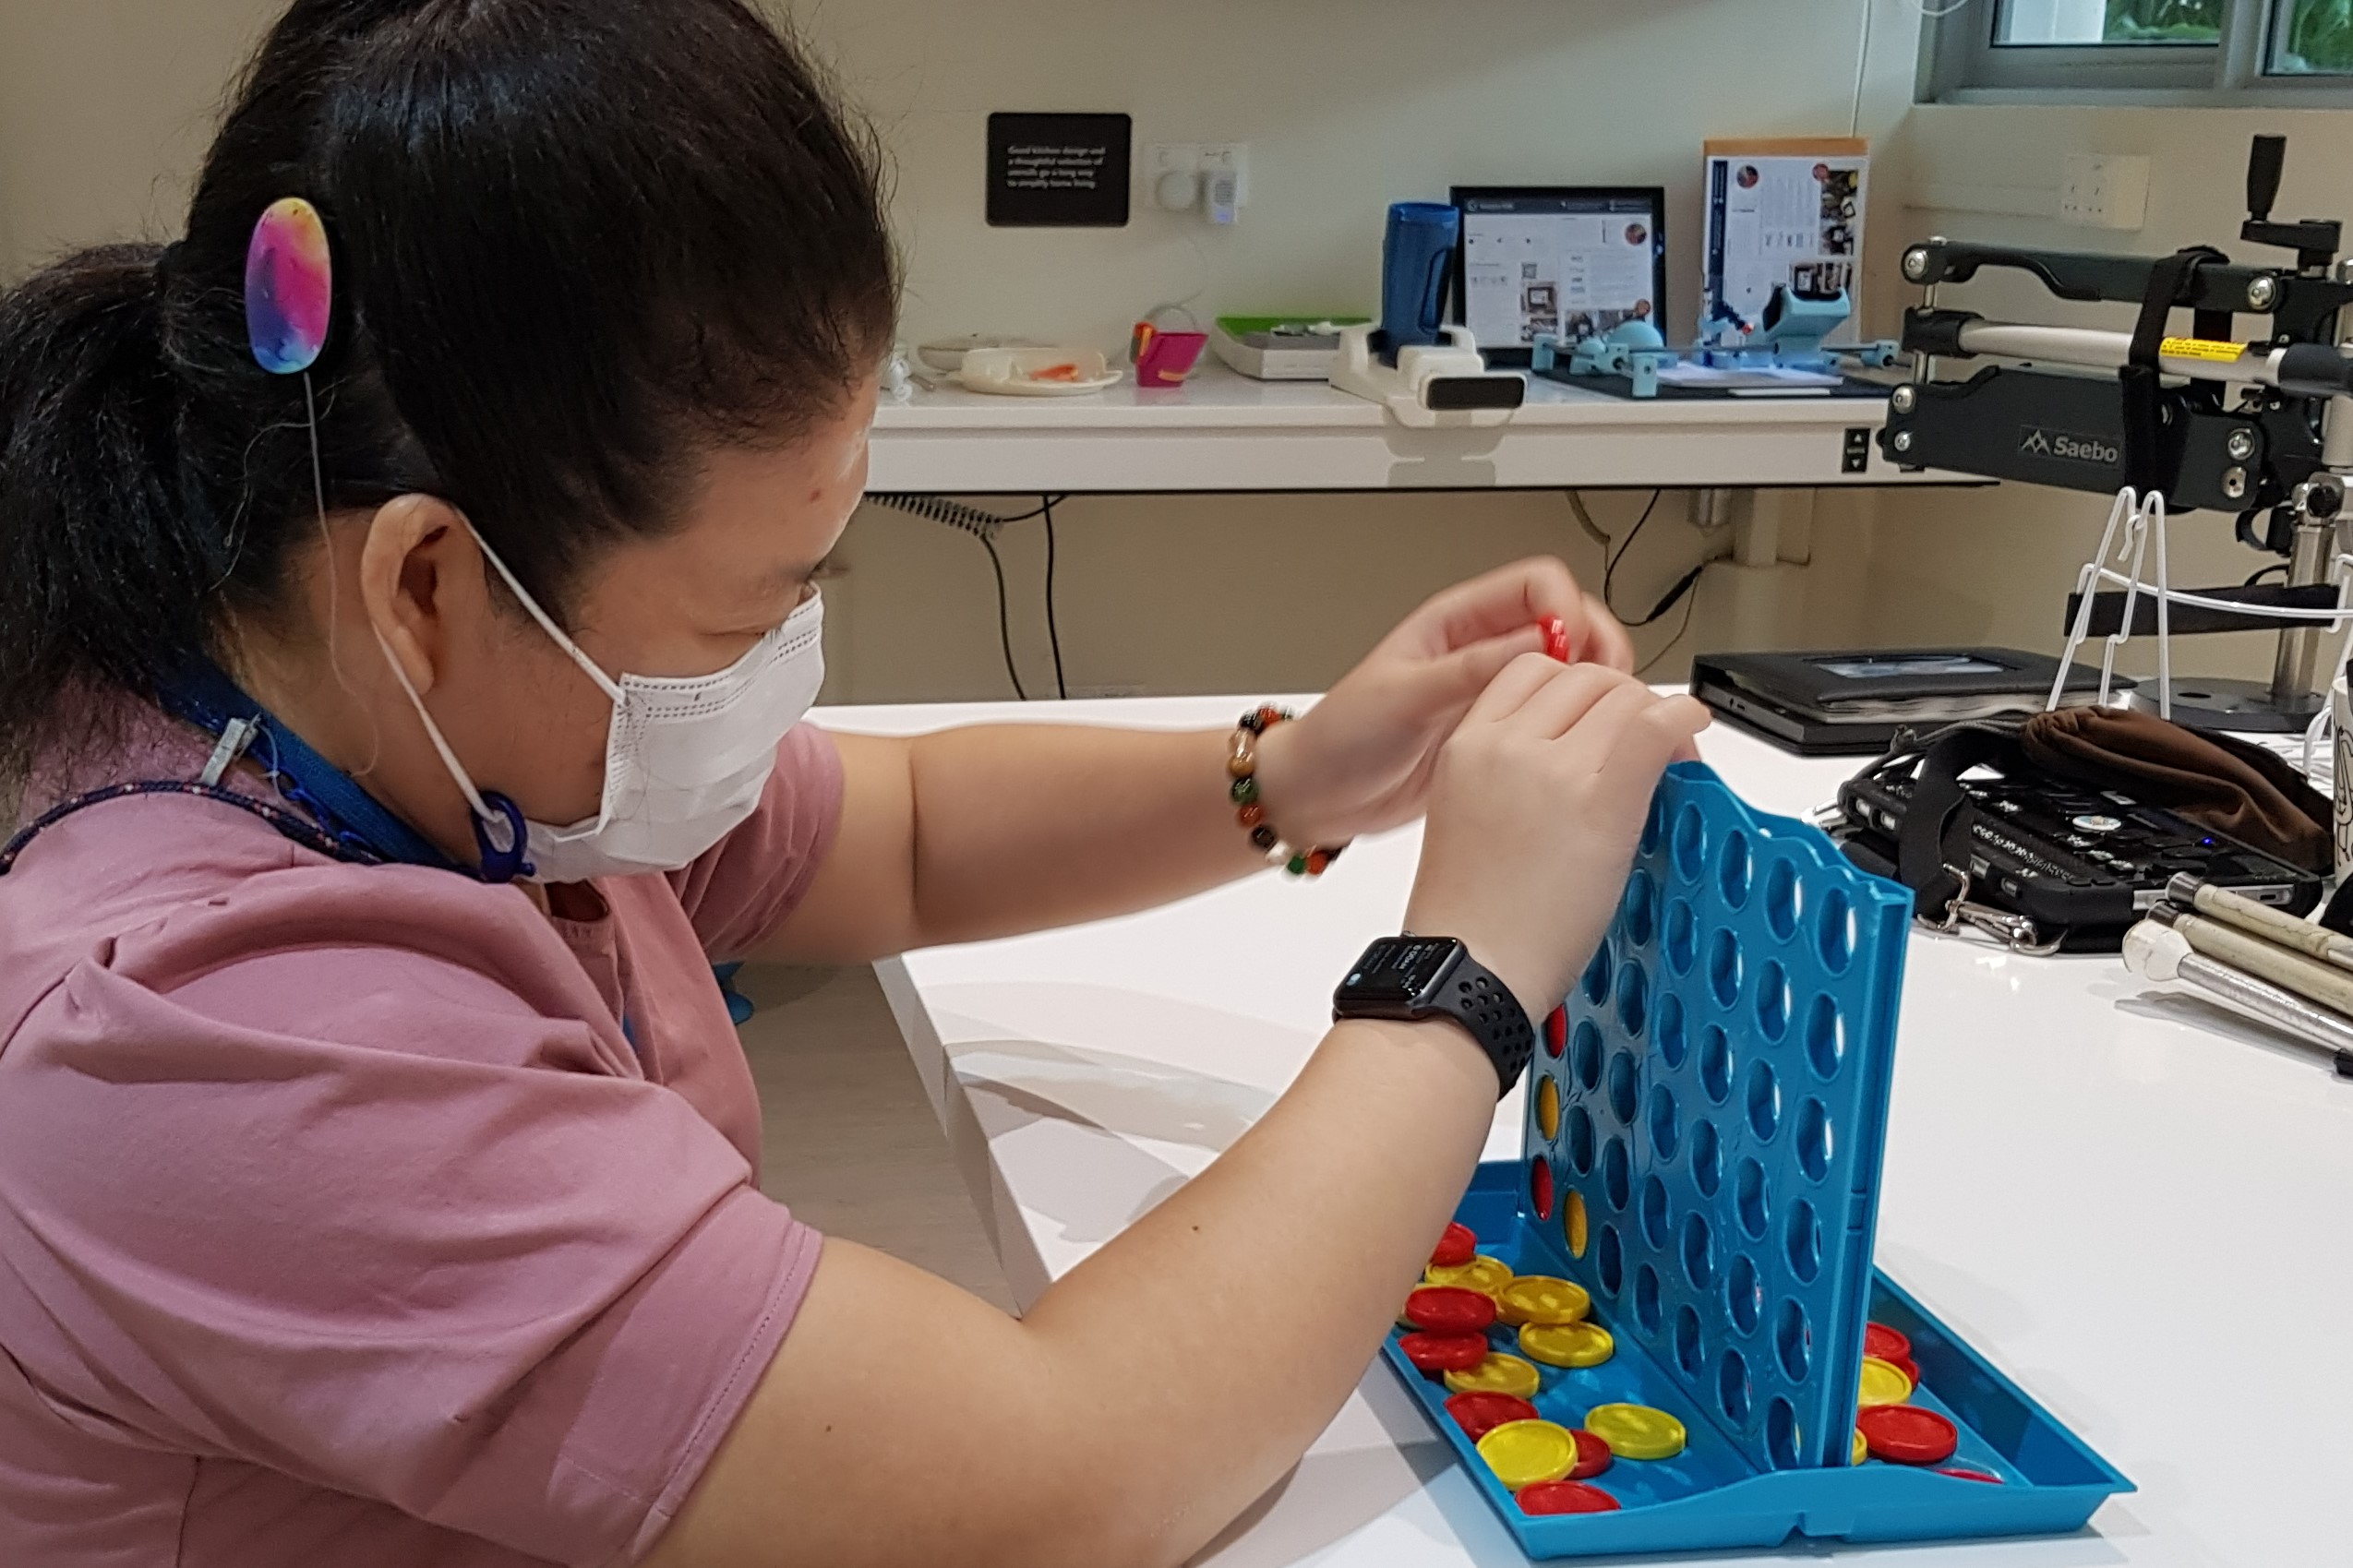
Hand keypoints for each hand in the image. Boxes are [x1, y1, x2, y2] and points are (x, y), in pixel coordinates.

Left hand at [1253, 557, 1634, 847]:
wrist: (1320, 795)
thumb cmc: (1342, 737)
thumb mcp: (1405, 695)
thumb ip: (1471, 669)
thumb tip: (1541, 644)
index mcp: (1455, 622)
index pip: (1535, 585)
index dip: (1565, 608)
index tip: (1572, 649)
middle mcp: (1481, 650)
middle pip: (1568, 621)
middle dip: (1596, 644)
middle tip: (1609, 683)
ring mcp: (1494, 692)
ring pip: (1570, 670)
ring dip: (1595, 684)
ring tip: (1603, 713)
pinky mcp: (1501, 733)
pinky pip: (1554, 716)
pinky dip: (1579, 723)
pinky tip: (1584, 744)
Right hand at [1404, 656, 1710, 1019]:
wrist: (1470, 968)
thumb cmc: (1470, 917)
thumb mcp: (1470, 817)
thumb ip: (1514, 774)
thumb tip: (1579, 757)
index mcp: (1466, 746)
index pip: (1534, 672)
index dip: (1579, 689)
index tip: (1600, 717)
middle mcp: (1505, 744)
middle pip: (1585, 678)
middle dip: (1622, 701)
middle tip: (1643, 740)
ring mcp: (1552, 767)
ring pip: (1624, 697)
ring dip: (1654, 717)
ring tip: (1668, 756)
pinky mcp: (1599, 800)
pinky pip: (1654, 727)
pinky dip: (1683, 721)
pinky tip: (1690, 732)